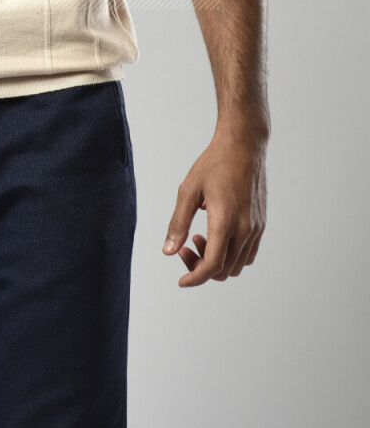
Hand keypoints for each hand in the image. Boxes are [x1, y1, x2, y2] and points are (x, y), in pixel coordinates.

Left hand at [162, 129, 267, 286]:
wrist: (244, 145)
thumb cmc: (214, 163)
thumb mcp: (188, 190)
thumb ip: (178, 222)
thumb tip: (168, 251)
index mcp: (226, 221)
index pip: (212, 265)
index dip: (195, 278)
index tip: (181, 282)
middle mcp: (245, 229)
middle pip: (224, 270)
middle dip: (201, 268)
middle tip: (184, 248)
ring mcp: (256, 228)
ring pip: (237, 265)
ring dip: (217, 262)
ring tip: (199, 238)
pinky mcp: (260, 223)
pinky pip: (247, 254)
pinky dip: (231, 255)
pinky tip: (216, 235)